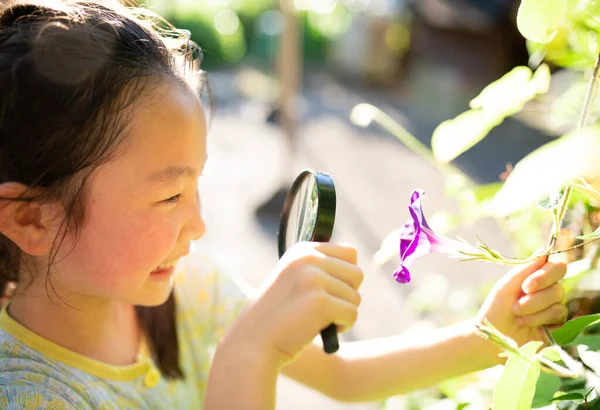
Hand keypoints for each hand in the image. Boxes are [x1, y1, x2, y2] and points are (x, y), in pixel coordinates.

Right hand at [225, 242, 363, 367]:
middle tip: (324, 309)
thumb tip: (357, 271)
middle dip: (347, 295)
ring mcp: (313, 279)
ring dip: (342, 314)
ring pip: (356, 297)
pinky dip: (341, 327)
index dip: (345, 276)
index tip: (326, 291)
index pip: (350, 253)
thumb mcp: (294, 280)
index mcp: (303, 250)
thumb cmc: (278, 315)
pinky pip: (352, 314)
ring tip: (317, 320)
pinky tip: (319, 330)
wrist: (254, 341)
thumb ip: (319, 270)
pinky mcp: (320, 302)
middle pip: (357, 274)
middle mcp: (308, 258)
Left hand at [476, 257, 567, 360]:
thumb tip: (543, 251)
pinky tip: (526, 325)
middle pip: (558, 286)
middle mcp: (548, 291)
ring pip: (558, 303)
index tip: (526, 286)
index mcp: (535, 278)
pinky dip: (539, 320)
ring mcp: (554, 308)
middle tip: (515, 307)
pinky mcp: (558, 326)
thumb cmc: (495, 310)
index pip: (556, 267)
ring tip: (517, 317)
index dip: (545, 275)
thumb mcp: (505, 287)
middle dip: (535, 298)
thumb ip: (524, 270)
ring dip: (533, 311)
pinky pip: (559, 318)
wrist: (492, 338)